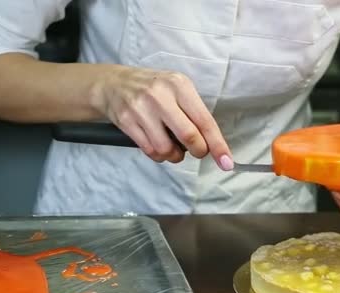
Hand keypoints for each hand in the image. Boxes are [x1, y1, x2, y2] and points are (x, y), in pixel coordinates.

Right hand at [93, 65, 233, 170]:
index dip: (217, 144)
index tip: (226, 161)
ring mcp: (142, 109)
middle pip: (189, 136)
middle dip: (198, 151)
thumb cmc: (152, 89)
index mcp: (179, 85)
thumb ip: (193, 113)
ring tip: (173, 148)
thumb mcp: (176, 89)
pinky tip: (158, 146)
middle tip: (197, 152)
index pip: (204, 121)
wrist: (114, 84)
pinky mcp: (127, 122)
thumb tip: (211, 143)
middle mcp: (161, 96)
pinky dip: (158, 155)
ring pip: (166, 148)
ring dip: (174, 156)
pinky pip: (150, 151)